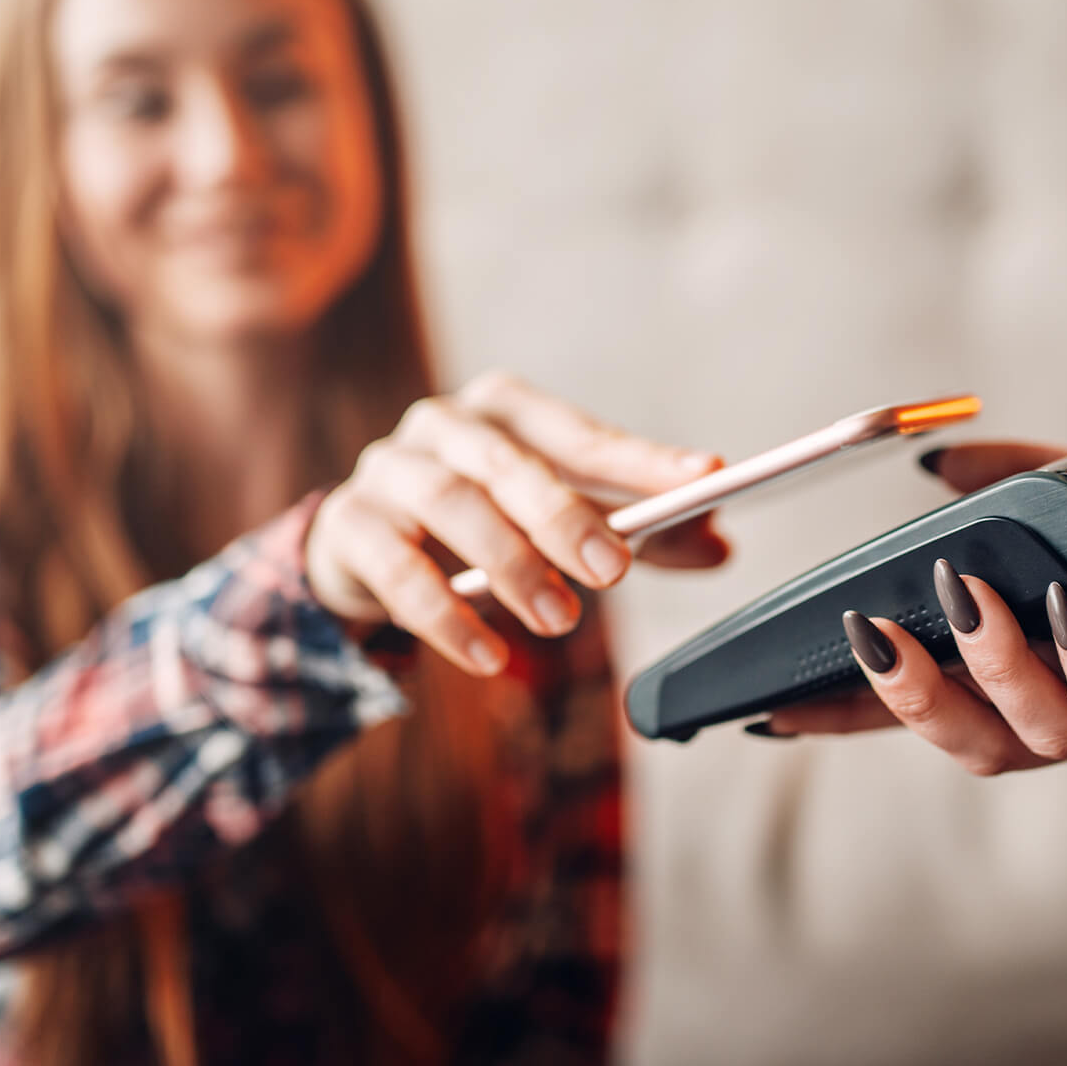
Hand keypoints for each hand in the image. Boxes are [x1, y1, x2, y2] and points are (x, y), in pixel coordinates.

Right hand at [306, 371, 728, 675]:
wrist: (362, 551)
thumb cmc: (478, 523)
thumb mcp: (556, 523)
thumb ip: (636, 531)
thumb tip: (718, 544)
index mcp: (504, 410)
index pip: (580, 432)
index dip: (641, 458)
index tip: (705, 478)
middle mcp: (442, 425)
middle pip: (505, 461)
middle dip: (564, 514)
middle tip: (614, 570)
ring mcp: (387, 470)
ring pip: (450, 503)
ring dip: (510, 564)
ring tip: (559, 619)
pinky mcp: (348, 527)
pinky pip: (398, 568)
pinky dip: (447, 617)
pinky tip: (490, 656)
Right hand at [763, 442, 1066, 772]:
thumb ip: (1023, 486)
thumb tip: (931, 468)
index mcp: (1054, 675)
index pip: (940, 706)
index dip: (857, 714)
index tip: (773, 703)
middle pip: (974, 744)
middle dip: (907, 703)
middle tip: (867, 642)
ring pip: (1045, 742)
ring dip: (995, 678)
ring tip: (969, 602)